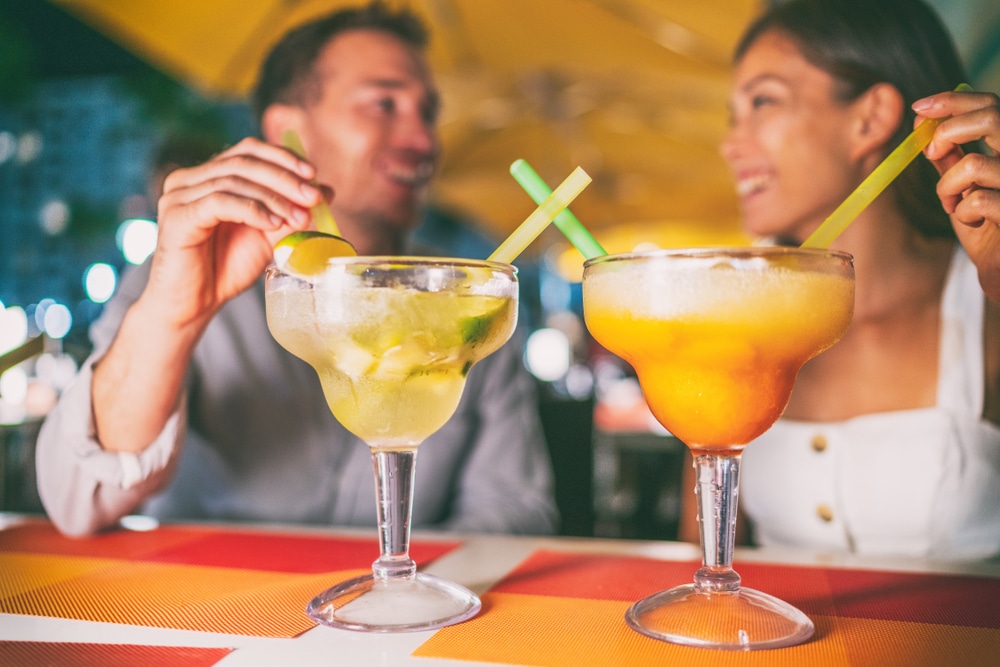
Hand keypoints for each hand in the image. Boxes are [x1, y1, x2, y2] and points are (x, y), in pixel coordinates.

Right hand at [145, 137, 323, 328]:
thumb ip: (291, 210)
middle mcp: (188, 179)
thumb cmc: (226, 268)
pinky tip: (273, 224)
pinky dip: (252, 210)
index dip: (282, 157)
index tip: (313, 174)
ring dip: (274, 197)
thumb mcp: (268, 234)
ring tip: (299, 217)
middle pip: (243, 162)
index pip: (248, 149)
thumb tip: (326, 191)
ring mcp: (178, 195)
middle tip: (313, 197)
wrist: (195, 304)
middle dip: (285, 178)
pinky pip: (220, 202)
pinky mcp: (177, 216)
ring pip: (234, 180)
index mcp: (208, 176)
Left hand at [915, 88, 999, 298]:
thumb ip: (948, 154)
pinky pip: (976, 201)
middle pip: (991, 117)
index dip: (953, 100)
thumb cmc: (985, 223)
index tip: (918, 107)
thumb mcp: (962, 184)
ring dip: (948, 186)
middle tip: (932, 152)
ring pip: (973, 164)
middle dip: (948, 131)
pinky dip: (961, 212)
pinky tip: (970, 221)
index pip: (992, 105)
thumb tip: (921, 121)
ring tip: (952, 203)